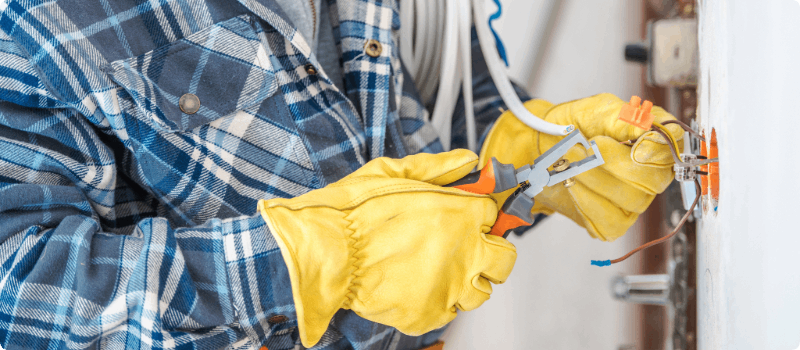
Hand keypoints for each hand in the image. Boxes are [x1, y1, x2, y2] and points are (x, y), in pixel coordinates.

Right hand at [258, 150, 516, 346]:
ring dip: (467, 280)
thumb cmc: (352, 213)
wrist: (324, 252)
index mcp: (461, 213)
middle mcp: (464, 251)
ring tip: (440, 271)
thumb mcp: (394, 172)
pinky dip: (439, 303)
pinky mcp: (430, 313)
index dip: (480, 216)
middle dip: (490, 252)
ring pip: (481, 291)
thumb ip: (437, 167)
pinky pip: (450, 313)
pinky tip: (419, 287)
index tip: (471, 218)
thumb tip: (466, 160)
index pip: (494, 214)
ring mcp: (449, 286)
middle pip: (504, 258)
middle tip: (468, 248)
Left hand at [479, 93, 683, 240]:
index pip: (671, 147)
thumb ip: (621, 116)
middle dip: (612, 162)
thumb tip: (645, 126)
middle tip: (584, 147)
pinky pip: (609, 220)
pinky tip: (572, 185)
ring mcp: (634, 200)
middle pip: (651, 179)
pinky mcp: (613, 222)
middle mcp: (650, 174)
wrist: (543, 148)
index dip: (654, 147)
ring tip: (570, 162)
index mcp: (652, 141)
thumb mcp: (596, 110)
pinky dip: (585, 201)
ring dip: (593, 179)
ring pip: (630, 200)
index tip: (631, 142)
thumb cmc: (573, 127)